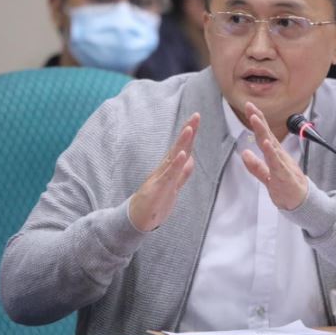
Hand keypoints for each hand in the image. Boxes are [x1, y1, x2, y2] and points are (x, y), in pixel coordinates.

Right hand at [129, 113, 199, 230]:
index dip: (190, 134)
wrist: (139, 219)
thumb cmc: (156, 201)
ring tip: (189, 128)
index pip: (183, 147)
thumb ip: (182, 173)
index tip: (197, 118)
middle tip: (196, 115)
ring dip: (182, 143)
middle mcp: (165, 168)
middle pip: (179, 147)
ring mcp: (161, 177)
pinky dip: (176, 164)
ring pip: (173, 157)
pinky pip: (169, 174)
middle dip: (188, 131)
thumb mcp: (173, 186)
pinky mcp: (158, 188)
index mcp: (170, 168)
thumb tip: (190, 159)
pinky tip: (182, 155)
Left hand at [241, 102, 307, 210]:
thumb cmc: (286, 186)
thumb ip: (255, 166)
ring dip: (263, 131)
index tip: (249, 107)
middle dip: (258, 119)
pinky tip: (266, 142)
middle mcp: (278, 155)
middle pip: (267, 134)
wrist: (301, 201)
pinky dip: (271, 151)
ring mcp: (282, 163)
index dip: (257, 120)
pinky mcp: (284, 174)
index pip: (264, 133)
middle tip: (250, 106)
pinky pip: (276, 161)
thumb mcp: (267, 176)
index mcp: (274, 154)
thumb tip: (244, 153)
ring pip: (270, 144)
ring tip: (255, 119)